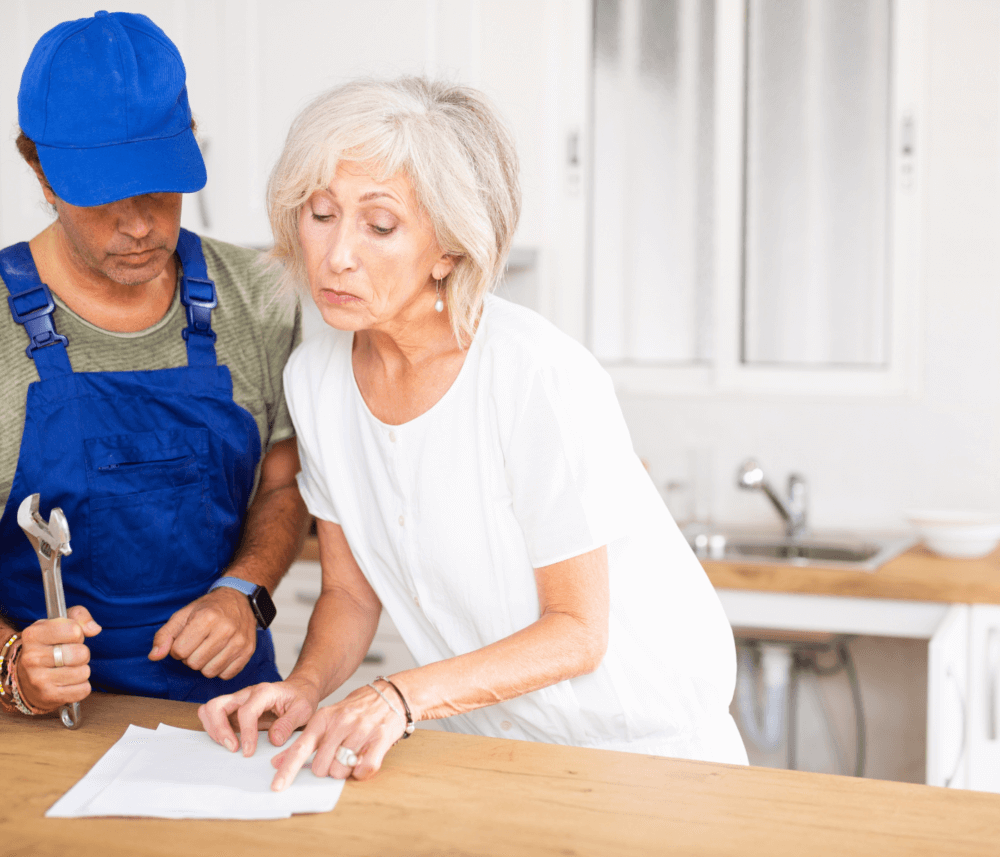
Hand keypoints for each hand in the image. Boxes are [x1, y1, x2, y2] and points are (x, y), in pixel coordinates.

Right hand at [16, 605, 100, 713]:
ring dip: (82, 670)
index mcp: (33, 635)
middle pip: (81, 653)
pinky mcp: (48, 696)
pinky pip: (83, 689)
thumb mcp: (58, 623)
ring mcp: (38, 679)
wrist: (24, 677)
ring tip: (68, 668)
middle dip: (82, 653)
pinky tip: (68, 682)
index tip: (69, 637)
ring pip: (84, 672)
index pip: (74, 630)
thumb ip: (79, 616)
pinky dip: (81, 686)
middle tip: (70, 655)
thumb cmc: (47, 646)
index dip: (78, 633)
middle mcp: (32, 658)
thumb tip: (94, 629)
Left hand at [149, 587, 256, 679]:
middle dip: (191, 656)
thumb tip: (154, 656)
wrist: (239, 599)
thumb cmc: (208, 608)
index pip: (179, 651)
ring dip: (205, 664)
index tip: (186, 639)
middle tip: (198, 643)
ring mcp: (239, 641)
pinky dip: (220, 668)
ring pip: (210, 672)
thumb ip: (164, 636)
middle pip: (194, 664)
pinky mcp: (248, 651)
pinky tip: (221, 654)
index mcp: (206, 618)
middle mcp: (225, 629)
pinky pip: (226, 675)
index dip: (178, 648)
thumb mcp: (182, 615)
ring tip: (209, 649)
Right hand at [198, 678, 318, 755]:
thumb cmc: (300, 698)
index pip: (246, 711)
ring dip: (214, 730)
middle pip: (216, 705)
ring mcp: (237, 701)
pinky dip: (215, 731)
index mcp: (264, 692)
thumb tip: (273, 740)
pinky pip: (214, 717)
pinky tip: (229, 742)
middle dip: (219, 730)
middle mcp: (246, 694)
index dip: (245, 733)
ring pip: (210, 709)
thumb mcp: (304, 710)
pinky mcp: (233, 710)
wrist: (299, 690)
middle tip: (233, 749)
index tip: (249, 752)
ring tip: (230, 746)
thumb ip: (289, 724)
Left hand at [269, 683, 407, 790]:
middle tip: (337, 755)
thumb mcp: (327, 719)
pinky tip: (364, 759)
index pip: (301, 748)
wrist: (391, 695)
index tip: (277, 786)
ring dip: (345, 770)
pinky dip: (362, 772)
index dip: (287, 770)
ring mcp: (361, 730)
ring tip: (353, 754)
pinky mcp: (381, 738)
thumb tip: (277, 762)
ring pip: (341, 770)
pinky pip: (364, 769)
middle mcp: (341, 723)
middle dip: (327, 768)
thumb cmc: (356, 710)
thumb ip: (304, 741)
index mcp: (324, 718)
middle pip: (321, 767)